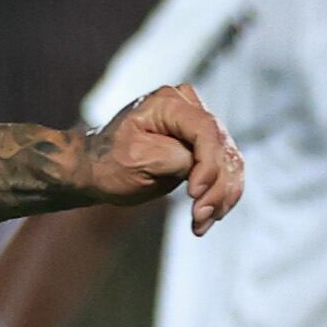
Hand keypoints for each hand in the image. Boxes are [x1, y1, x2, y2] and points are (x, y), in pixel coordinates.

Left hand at [77, 85, 242, 233]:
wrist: (96, 169)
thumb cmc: (109, 161)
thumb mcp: (138, 158)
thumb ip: (176, 158)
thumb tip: (205, 169)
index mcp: (169, 102)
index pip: (205, 130)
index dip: (208, 163)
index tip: (195, 193)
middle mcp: (189, 108)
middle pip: (221, 148)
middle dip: (216, 187)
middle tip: (201, 216)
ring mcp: (198, 127)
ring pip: (229, 163)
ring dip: (221, 197)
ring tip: (201, 223)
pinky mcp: (203, 149)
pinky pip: (224, 172)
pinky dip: (219, 197)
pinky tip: (205, 220)